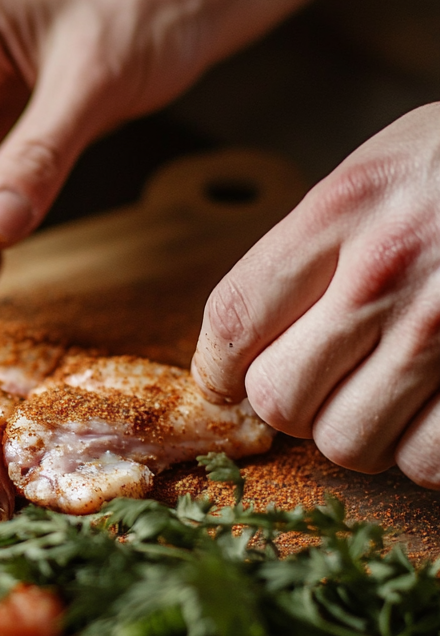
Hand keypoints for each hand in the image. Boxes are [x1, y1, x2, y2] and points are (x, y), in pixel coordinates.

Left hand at [192, 102, 439, 485]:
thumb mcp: (375, 172)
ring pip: (346, 443)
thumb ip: (310, 246)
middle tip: (318, 381)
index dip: (217, 368)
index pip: (233, 319)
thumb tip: (251, 337)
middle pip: (278, 399)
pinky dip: (420, 452)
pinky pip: (426, 463)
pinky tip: (431, 412)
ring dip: (354, 430)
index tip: (224, 380)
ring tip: (380, 393)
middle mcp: (387, 272)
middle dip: (288, 403)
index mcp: (342, 210)